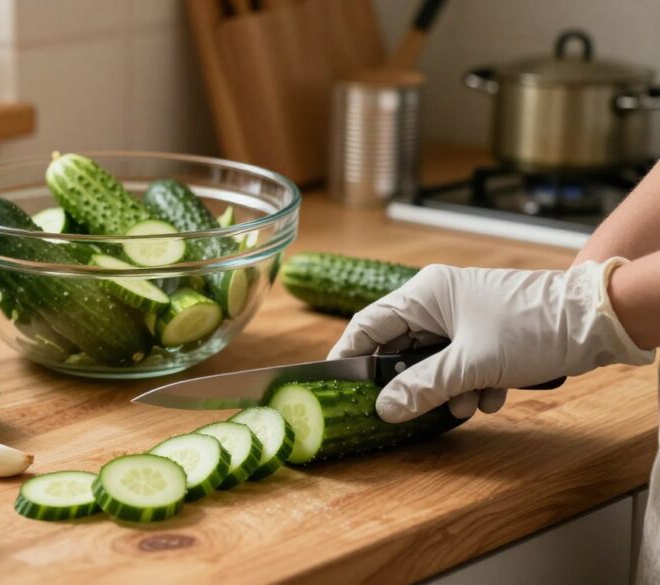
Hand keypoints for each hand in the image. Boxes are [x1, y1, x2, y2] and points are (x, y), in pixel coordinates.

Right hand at [328, 259, 654, 422]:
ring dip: (449, 388)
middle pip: (403, 348)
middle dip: (415, 383)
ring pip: (435, 360)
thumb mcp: (470, 365)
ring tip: (471, 402)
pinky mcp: (486, 329)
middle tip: (410, 409)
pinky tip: (494, 392)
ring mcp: (463, 314)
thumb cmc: (529, 328)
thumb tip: (383, 409)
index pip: (368, 325)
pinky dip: (473, 381)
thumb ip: (421, 388)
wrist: (595, 319)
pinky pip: (462, 361)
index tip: (336, 387)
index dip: (349, 357)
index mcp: (424, 294)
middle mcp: (438, 300)